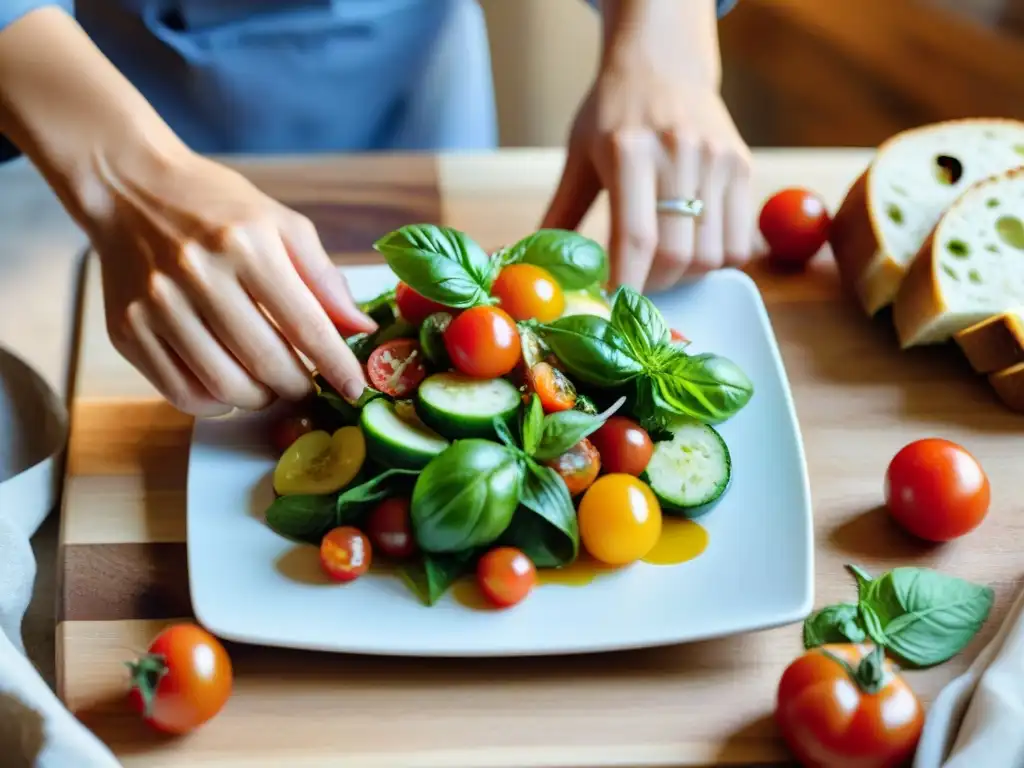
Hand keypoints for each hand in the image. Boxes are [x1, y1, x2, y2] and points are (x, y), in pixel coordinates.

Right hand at [89, 148, 375, 415]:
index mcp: (246, 246)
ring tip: (270, 384)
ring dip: (260, 399)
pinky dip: (215, 403)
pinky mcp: (127, 330)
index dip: (337, 366)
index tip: (355, 389)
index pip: (306, 326)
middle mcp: (198, 275)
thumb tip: (360, 330)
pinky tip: (229, 385)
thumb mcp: (281, 225)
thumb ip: (324, 279)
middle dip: (299, 387)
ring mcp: (157, 306)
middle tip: (307, 386)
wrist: (128, 187)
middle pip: (266, 364)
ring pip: (225, 386)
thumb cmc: (216, 207)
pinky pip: (181, 393)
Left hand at [542, 54, 752, 292]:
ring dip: (684, 277)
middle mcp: (679, 154)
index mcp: (629, 151)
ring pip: (710, 256)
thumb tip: (535, 265)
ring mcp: (717, 160)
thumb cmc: (613, 112)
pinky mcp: (742, 166)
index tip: (611, 306)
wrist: (663, 61)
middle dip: (653, 287)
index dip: (625, 284)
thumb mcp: (578, 155)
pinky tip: (691, 248)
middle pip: (676, 255)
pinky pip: (737, 243)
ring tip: (662, 266)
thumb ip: (561, 214)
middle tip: (635, 287)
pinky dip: (714, 261)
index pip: (635, 239)